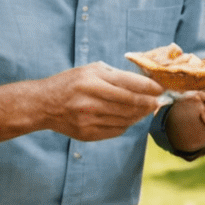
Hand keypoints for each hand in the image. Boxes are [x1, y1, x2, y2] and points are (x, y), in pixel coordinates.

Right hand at [38, 61, 161, 140]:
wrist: (43, 104)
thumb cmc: (70, 84)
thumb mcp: (90, 71)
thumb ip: (115, 75)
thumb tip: (144, 82)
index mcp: (92, 79)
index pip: (130, 84)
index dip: (150, 88)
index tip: (161, 89)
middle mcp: (91, 99)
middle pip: (131, 103)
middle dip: (149, 102)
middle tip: (159, 101)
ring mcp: (89, 118)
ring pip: (127, 118)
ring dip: (141, 114)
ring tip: (147, 109)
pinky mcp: (88, 133)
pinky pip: (117, 130)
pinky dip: (128, 124)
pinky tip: (131, 118)